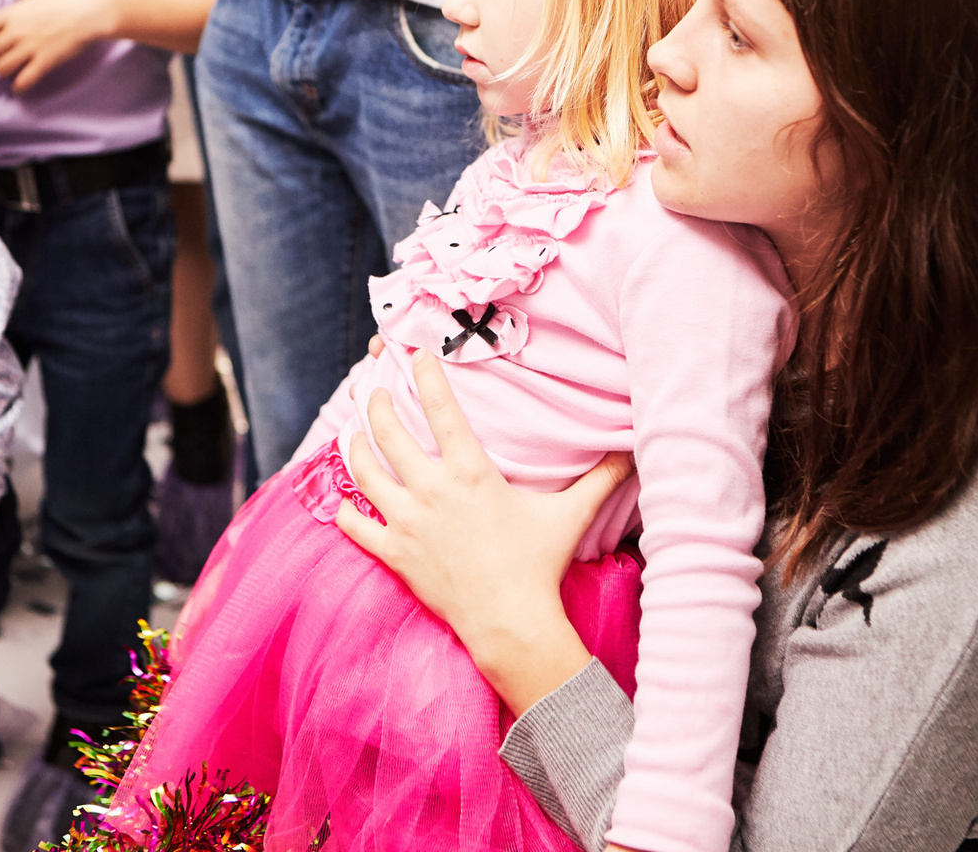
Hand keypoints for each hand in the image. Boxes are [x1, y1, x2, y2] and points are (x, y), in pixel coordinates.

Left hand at [0, 0, 118, 91]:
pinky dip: (19, 87)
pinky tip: (22, 86)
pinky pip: (23, 81)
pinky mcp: (45, 61)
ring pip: (1, 68)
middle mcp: (17, 31)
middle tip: (6, 58)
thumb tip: (12, 21)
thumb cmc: (66, 1)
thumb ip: (20, 12)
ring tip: (14, 72)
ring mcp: (30, 47)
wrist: (89, 10)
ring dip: (6, 72)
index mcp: (13, 13)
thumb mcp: (36, 0)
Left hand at [336, 352, 633, 715]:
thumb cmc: (538, 565)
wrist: (510, 623)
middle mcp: (432, 490)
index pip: (441, 408)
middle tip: (373, 390)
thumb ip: (601, 478)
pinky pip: (356, 526)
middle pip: (388, 433)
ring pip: (364, 472)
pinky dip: (346, 511)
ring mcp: (408, 522)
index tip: (413, 354)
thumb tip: (633, 452)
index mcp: (471, 472)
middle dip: (376, 404)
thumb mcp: (570, 514)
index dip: (424, 375)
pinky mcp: (395, 554)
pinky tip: (344, 501)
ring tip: (353, 431)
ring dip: (354, 446)